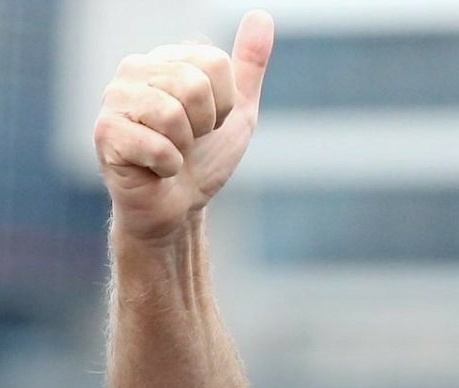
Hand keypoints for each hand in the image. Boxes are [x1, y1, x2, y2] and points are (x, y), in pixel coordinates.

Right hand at [94, 10, 273, 240]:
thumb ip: (249, 64)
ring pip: (173, 113)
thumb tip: (262, 16)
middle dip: (205, 125)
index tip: (209, 123)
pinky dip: (169, 166)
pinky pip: (158, 146)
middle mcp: (136, 69)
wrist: (180, 207)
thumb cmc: (205, 158)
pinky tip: (156, 169)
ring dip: (185, 147)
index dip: (225, 103)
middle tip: (190, 141)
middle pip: (194, 85)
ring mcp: (115, 99)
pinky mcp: (105, 133)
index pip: (216, 63)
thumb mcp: (238, 110)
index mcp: (168, 58)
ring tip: (172, 152)